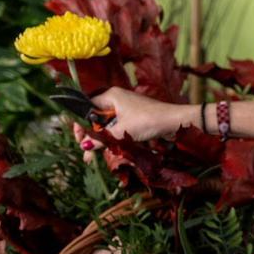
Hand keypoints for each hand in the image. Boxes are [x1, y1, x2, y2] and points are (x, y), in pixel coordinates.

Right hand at [76, 87, 194, 161]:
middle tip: (85, 150)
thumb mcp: (121, 132)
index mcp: (111, 96)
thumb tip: (83, 147)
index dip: (81, 123)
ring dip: (100, 139)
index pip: (87, 107)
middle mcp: (116, 100)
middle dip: (90, 135)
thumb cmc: (148, 121)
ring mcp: (125, 108)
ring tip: (92, 157)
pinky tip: (107, 150)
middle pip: (96, 117)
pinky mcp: (133, 118)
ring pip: (106, 124)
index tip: (78, 138)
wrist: (175, 122)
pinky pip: (117, 127)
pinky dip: (111, 138)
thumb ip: (101, 139)